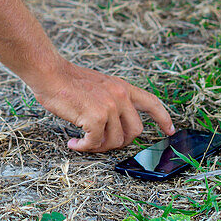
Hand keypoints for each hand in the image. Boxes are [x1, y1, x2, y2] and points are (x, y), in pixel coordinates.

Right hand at [28, 61, 175, 152]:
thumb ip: (111, 99)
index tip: (169, 130)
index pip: (151, 102)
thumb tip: (114, 124)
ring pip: (116, 141)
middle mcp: (120, 96)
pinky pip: (95, 143)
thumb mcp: (99, 84)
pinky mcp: (96, 117)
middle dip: (121, 142)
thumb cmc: (68, 80)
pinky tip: (73, 142)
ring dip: (98, 146)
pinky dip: (84, 147)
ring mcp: (110, 107)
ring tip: (83, 141)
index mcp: (122, 87)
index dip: (163, 118)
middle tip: (102, 142)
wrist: (50, 73)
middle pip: (135, 131)